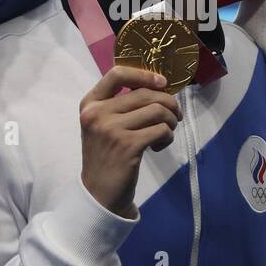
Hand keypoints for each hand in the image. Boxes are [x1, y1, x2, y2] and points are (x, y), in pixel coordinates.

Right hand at [78, 66, 181, 217]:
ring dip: (170, 121)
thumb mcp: (103, 124)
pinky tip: (158, 146)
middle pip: (145, 93)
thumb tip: (159, 86)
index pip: (117, 73)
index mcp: (90, 103)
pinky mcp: (128, 145)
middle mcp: (97, 113)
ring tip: (166, 133)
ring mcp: (111, 129)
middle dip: (168, 103)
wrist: (99, 192)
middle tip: (175, 115)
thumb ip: (121, 105)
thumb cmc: (106, 155)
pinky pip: (161, 130)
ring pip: (157, 111)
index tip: (162, 83)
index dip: (144, 74)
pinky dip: (167, 137)